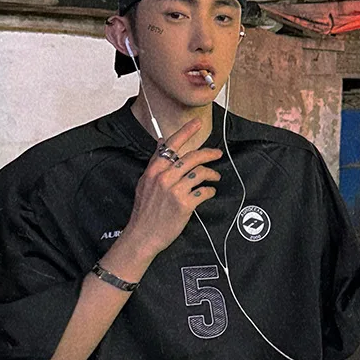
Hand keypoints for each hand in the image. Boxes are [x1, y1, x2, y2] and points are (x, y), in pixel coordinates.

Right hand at [118, 118, 222, 261]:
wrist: (142, 236)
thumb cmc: (144, 212)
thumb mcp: (144, 183)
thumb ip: (155, 164)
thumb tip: (162, 144)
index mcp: (153, 171)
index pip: (171, 145)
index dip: (186, 132)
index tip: (197, 123)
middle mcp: (163, 177)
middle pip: (191, 157)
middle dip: (208, 153)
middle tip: (217, 154)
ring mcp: (174, 190)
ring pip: (200, 173)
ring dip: (211, 174)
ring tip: (215, 177)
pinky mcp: (184, 204)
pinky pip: (204, 191)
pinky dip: (210, 191)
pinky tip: (210, 192)